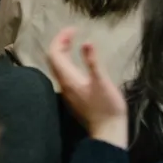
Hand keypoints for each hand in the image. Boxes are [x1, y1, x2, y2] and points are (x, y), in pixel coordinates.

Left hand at [47, 27, 128, 147]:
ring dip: (63, 52)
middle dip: (61, 43)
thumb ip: (93, 62)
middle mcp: (64, 84)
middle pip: (54, 59)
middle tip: (73, 32)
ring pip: (58, 67)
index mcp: (68, 79)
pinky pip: (64, 74)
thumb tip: (86, 42)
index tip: (73, 29)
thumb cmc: (107, 107)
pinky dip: (68, 62)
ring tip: (74, 42)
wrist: (108, 133)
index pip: (55, 53)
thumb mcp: (102, 82)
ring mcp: (68, 91)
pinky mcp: (74, 96)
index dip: (61, 38)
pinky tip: (78, 62)